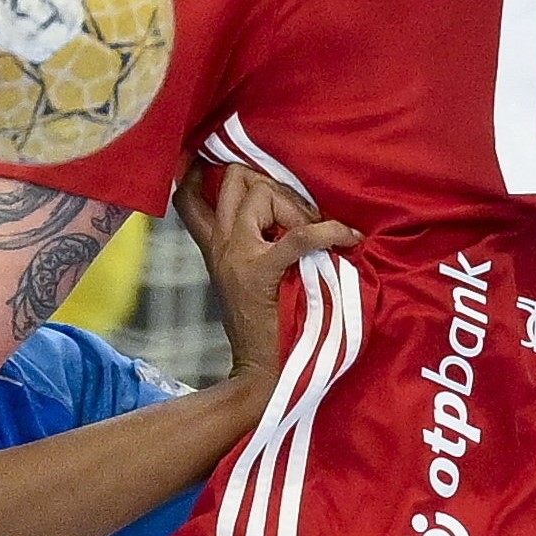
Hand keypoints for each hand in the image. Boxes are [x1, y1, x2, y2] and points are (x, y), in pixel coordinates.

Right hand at [173, 163, 359, 383]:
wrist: (264, 374)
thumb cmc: (267, 329)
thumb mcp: (242, 281)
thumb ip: (248, 246)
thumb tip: (281, 213)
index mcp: (214, 247)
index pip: (188, 196)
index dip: (199, 170)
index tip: (220, 160)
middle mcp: (221, 245)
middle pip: (236, 178)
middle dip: (274, 183)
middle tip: (300, 217)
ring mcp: (238, 256)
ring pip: (261, 192)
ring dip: (297, 205)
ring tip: (317, 234)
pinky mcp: (263, 272)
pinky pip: (299, 234)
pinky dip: (329, 231)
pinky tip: (347, 238)